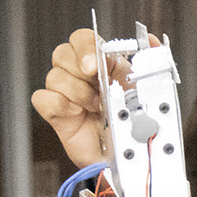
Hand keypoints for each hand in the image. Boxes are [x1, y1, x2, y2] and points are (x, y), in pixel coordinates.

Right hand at [30, 28, 161, 171]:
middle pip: (62, 52)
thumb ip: (151, 61)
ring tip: (95, 107)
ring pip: (54, 76)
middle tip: (93, 81)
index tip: (95, 66)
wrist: (123, 157)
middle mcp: (79, 75)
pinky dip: (60, 105)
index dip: (86, 47)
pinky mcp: (54, 111)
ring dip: (78, 92)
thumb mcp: (147, 90)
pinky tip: (77, 114)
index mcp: (101, 63)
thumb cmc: (132, 124)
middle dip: (78, 66)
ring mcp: (65, 92)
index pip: (83, 39)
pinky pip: (43, 98)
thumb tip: (152, 39)